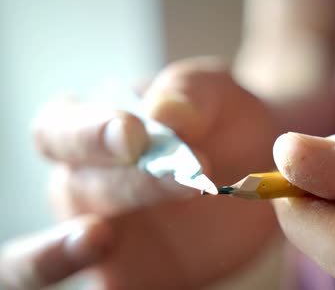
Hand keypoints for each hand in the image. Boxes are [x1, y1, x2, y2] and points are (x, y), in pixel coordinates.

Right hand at [0, 57, 279, 288]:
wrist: (255, 160)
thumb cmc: (221, 118)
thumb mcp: (214, 92)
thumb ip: (188, 94)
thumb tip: (164, 113)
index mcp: (92, 129)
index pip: (60, 130)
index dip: (88, 133)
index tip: (135, 133)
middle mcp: (84, 183)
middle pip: (77, 187)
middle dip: (128, 182)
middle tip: (187, 177)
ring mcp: (100, 233)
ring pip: (52, 252)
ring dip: (61, 251)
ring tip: (100, 238)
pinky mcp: (128, 274)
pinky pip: (105, 289)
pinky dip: (106, 289)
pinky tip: (132, 282)